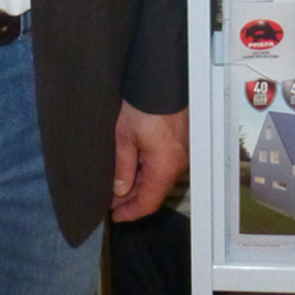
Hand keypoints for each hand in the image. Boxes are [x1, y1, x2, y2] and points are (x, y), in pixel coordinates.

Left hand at [111, 101, 188, 221]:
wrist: (162, 78)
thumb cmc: (143, 104)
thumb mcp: (124, 136)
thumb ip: (123, 166)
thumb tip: (120, 190)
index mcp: (165, 165)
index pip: (149, 201)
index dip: (131, 212)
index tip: (115, 216)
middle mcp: (178, 162)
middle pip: (156, 191)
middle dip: (134, 199)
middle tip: (112, 201)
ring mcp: (182, 152)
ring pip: (160, 178)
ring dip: (141, 184)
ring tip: (120, 186)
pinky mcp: (181, 141)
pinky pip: (165, 165)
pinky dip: (149, 171)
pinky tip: (135, 167)